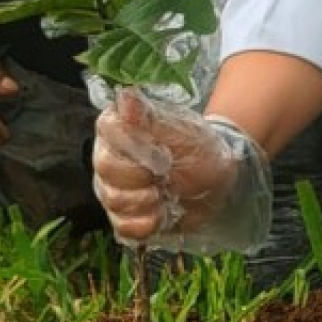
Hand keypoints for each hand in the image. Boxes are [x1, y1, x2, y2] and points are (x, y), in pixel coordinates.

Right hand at [92, 90, 270, 254]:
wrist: (217, 182)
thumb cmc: (199, 149)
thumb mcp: (181, 132)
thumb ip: (150, 117)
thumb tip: (125, 95)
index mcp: (121, 128)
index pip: (107, 129)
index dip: (133, 145)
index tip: (161, 152)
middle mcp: (109, 156)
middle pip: (105, 169)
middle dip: (141, 177)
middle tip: (166, 175)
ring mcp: (113, 188)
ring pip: (112, 200)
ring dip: (147, 201)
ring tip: (167, 193)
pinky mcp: (123, 215)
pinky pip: (122, 226)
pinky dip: (146, 224)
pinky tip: (162, 213)